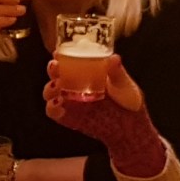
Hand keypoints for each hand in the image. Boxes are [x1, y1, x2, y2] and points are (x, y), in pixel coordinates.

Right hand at [41, 55, 167, 178]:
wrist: (130, 128)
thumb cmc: (128, 102)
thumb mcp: (125, 84)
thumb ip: (117, 72)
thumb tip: (114, 58)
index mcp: (86, 73)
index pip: (68, 61)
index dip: (60, 56)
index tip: (58, 52)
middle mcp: (74, 86)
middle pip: (55, 75)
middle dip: (51, 70)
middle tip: (55, 66)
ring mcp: (71, 102)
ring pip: (50, 93)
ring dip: (49, 88)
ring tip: (57, 86)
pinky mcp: (69, 118)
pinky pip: (54, 113)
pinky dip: (52, 108)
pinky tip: (58, 103)